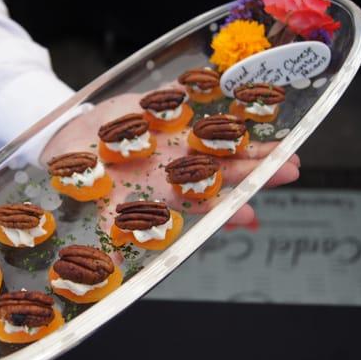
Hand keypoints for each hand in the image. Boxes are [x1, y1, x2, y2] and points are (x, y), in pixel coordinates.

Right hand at [40, 93, 299, 228]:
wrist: (69, 142)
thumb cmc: (79, 176)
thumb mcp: (93, 200)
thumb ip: (107, 224)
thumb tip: (113, 264)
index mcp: (159, 190)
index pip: (198, 201)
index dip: (224, 208)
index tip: (251, 216)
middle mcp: (172, 165)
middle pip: (220, 169)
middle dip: (254, 171)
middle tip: (291, 170)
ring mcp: (172, 137)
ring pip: (216, 139)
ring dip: (248, 140)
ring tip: (284, 143)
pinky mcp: (164, 110)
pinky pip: (192, 102)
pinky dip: (217, 98)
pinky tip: (247, 95)